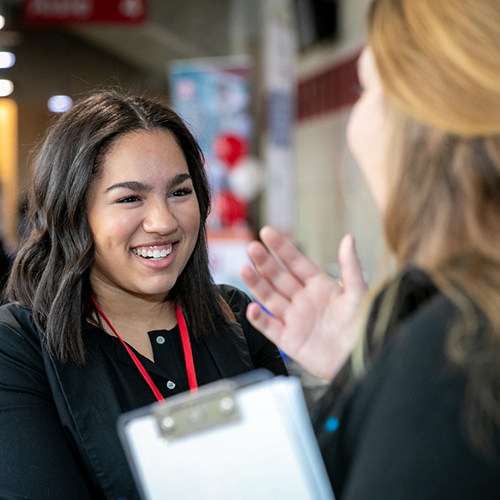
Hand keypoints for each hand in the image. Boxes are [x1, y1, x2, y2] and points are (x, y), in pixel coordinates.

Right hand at [239, 227, 366, 380]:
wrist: (363, 359)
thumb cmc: (364, 326)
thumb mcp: (359, 292)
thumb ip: (350, 266)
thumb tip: (348, 238)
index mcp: (319, 286)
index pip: (296, 262)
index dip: (281, 248)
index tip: (267, 233)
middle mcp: (303, 300)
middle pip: (279, 278)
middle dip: (264, 263)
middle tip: (252, 248)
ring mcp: (294, 319)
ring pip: (270, 298)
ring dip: (256, 284)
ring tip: (244, 269)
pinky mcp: (289, 340)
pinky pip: (269, 326)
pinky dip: (259, 318)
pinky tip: (252, 306)